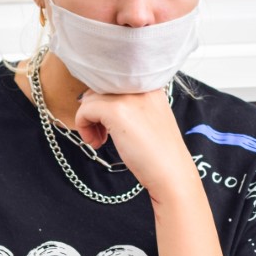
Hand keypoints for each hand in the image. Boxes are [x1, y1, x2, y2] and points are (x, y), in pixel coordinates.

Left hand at [75, 89, 196, 198]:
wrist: (171, 173)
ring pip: (91, 98)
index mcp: (150, 85)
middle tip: (102, 135)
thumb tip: (98, 102)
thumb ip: (130, 106)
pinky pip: (85, 110)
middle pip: (100, 88)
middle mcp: (140, 85)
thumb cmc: (159, 154)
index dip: (106, 104)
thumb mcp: (148, 118)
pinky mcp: (116, 111)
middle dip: (95, 111)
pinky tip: (97, 143)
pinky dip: (83, 127)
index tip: (110, 126)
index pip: (114, 82)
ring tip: (99, 140)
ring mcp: (128, 97)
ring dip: (88, 120)